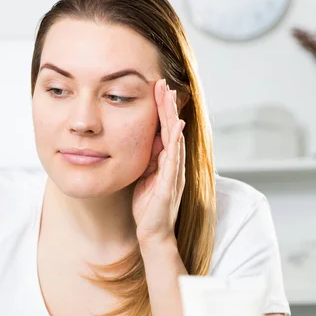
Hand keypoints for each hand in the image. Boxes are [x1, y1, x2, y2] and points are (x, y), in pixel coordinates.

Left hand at [133, 79, 185, 249]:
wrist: (153, 233)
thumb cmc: (147, 206)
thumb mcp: (143, 176)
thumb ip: (145, 159)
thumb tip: (140, 140)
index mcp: (165, 161)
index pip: (164, 130)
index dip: (161, 109)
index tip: (157, 88)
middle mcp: (173, 164)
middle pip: (171, 129)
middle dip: (167, 106)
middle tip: (163, 83)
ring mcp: (174, 173)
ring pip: (174, 139)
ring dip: (172, 117)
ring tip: (169, 97)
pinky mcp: (170, 185)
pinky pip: (174, 160)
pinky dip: (175, 143)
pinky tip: (176, 128)